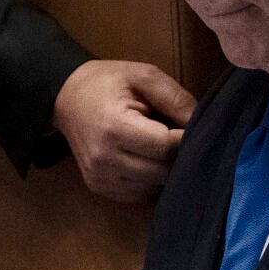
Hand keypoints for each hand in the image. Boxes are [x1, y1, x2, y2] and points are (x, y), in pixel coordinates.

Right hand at [53, 60, 195, 202]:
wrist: (67, 97)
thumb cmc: (108, 83)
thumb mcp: (144, 75)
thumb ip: (175, 97)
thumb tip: (201, 123)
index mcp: (114, 128)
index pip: (166, 146)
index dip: (186, 138)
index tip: (192, 127)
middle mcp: (104, 159)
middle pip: (162, 170)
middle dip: (177, 155)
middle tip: (177, 136)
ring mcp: (100, 177)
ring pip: (154, 186)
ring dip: (164, 169)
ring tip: (159, 146)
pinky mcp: (99, 187)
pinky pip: (139, 194)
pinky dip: (150, 180)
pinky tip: (146, 159)